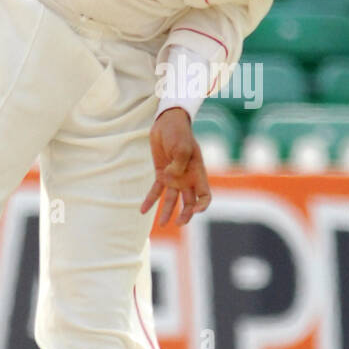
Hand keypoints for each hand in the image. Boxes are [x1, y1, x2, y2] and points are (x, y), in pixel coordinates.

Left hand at [140, 108, 211, 225]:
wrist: (167, 123)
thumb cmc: (179, 133)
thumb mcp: (181, 146)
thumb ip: (178, 164)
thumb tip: (170, 178)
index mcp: (198, 173)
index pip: (205, 195)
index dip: (202, 205)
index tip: (195, 210)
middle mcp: (187, 179)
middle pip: (190, 202)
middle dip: (185, 214)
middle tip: (178, 223)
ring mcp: (174, 178)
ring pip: (172, 200)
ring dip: (168, 212)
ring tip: (162, 225)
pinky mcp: (161, 174)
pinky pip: (156, 191)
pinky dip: (150, 200)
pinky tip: (143, 210)